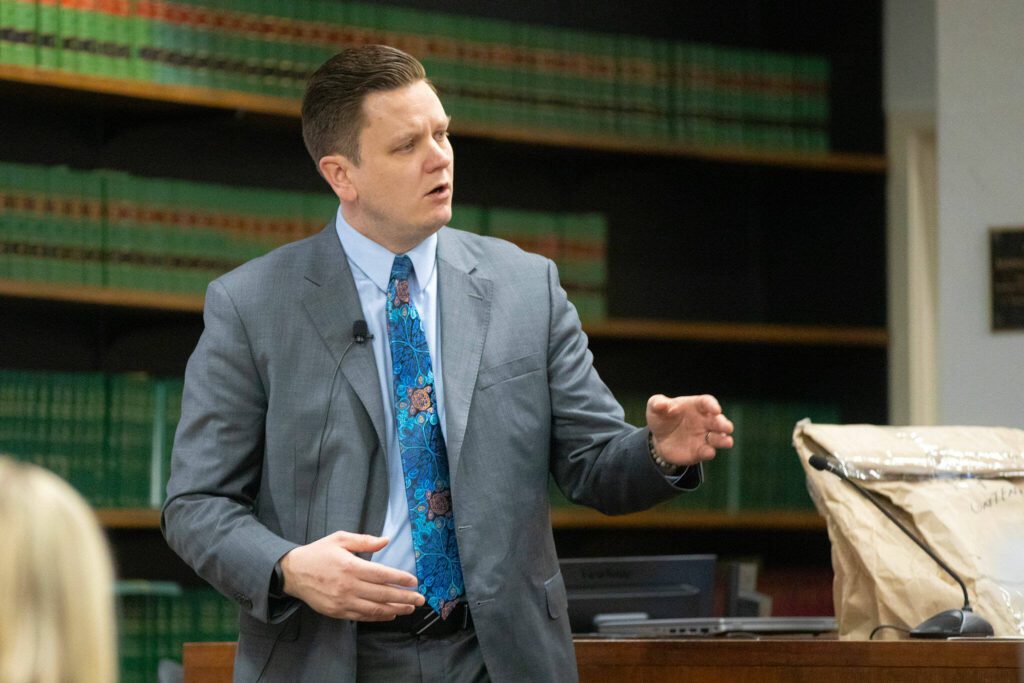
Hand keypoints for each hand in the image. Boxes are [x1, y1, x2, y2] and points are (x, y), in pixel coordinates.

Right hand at [279, 531, 424, 620]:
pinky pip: (362, 616)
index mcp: (351, 566)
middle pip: (383, 594)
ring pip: (375, 609)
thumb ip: (364, 541)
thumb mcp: (340, 539)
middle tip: (421, 599)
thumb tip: (386, 540)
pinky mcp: (337, 612)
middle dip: (405, 597)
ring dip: (396, 609)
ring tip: (410, 608)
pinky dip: (379, 617)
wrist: (292, 573)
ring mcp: (343, 602)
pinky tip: (390, 614)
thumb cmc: (318, 553)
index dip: (400, 579)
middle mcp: (348, 586)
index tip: (414, 581)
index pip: (382, 575)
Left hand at [646, 394, 733, 466]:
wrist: (659, 438)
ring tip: (727, 442)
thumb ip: (658, 403)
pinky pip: (708, 452)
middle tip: (727, 427)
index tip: (716, 409)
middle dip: (724, 424)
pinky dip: (709, 452)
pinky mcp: (700, 451)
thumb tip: (662, 405)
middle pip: (718, 421)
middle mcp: (704, 421)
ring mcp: (704, 437)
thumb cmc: (661, 417)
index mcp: (696, 406)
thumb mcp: (655, 407)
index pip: (707, 403)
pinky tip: (708, 452)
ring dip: (723, 440)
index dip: (712, 405)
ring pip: (719, 438)